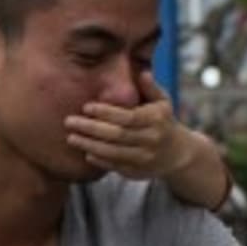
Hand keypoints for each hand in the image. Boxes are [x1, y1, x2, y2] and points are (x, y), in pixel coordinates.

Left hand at [65, 75, 191, 180]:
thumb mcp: (162, 102)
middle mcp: (151, 140)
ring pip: (114, 153)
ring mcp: (144, 158)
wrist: (177, 154)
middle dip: (91, 128)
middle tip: (69, 121)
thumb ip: (150, 87)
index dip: (106, 113)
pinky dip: (99, 160)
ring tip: (71, 137)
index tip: (86, 107)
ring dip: (90, 145)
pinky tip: (85, 152)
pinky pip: (115, 166)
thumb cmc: (162, 121)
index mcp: (155, 120)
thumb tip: (142, 73)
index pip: (127, 117)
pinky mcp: (137, 172)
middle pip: (117, 135)